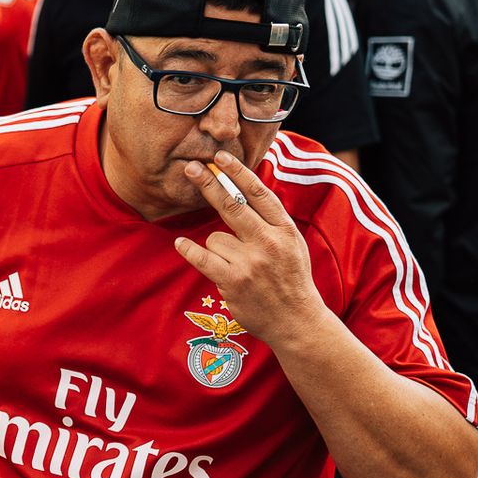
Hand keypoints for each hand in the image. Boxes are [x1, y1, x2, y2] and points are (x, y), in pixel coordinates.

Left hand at [171, 150, 324, 345]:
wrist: (297, 320)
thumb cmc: (290, 279)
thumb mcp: (292, 244)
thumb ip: (271, 220)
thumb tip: (245, 190)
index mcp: (284, 229)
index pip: (258, 193)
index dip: (238, 172)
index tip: (220, 157)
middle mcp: (269, 242)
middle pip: (232, 204)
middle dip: (209, 183)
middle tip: (190, 168)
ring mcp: (250, 262)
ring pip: (214, 237)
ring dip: (217, 249)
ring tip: (236, 266)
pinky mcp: (233, 280)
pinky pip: (202, 258)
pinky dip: (190, 251)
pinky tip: (181, 244)